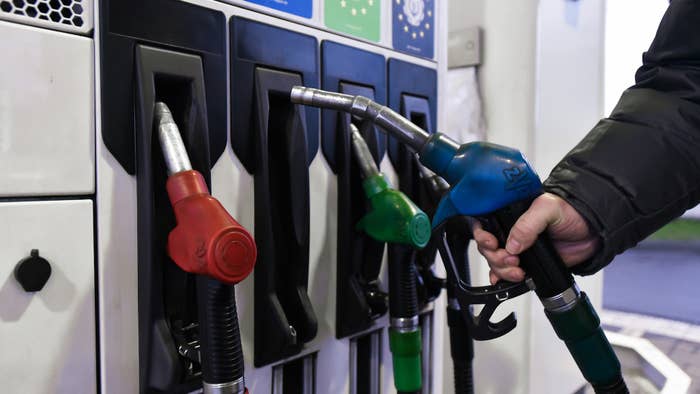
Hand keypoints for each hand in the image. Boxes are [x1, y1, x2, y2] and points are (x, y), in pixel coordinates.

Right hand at [473, 193, 598, 283]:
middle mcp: (511, 232)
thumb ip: (528, 224)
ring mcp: (518, 249)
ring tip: (519, 270)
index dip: (482, 236)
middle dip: (495, 257)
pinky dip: (503, 279)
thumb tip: (512, 244)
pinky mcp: (528, 263)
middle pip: (487, 248)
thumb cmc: (571, 212)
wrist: (592, 231)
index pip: (484, 225)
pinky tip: (509, 279)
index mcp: (510, 215)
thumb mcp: (548, 209)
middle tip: (512, 259)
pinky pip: (507, 273)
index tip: (492, 244)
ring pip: (495, 263)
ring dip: (502, 270)